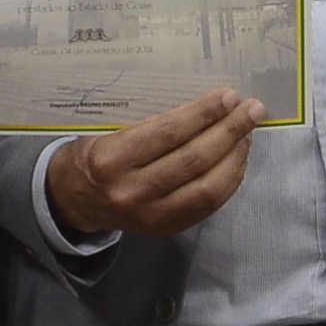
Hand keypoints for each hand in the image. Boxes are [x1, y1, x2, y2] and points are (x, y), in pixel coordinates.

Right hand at [45, 88, 265, 234]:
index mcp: (111, 159)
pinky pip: (206, 207)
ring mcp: (149, 216)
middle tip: (252, 110)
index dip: (204, 113)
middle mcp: (130, 191)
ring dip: (234, 157)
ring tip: (248, 133)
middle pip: (193, 160)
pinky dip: (228, 182)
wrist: (73, 200)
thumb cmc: (94, 153)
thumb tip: (206, 103)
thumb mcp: (107, 130)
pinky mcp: (164, 230)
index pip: (168, 133)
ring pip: (206, 187)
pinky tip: (237, 160)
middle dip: (229, 131)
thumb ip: (150, 122)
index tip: (229, 96)